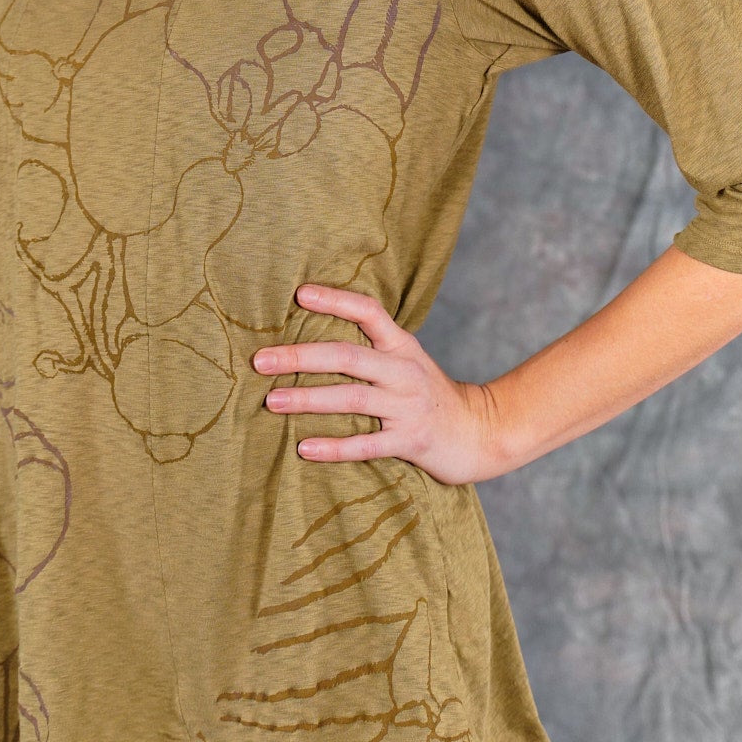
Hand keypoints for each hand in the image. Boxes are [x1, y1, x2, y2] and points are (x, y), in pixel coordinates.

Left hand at [252, 282, 510, 486]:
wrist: (481, 432)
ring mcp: (408, 407)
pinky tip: (304, 447)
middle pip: (348, 356)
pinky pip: (367, 444)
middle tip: (261, 360)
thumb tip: (311, 339)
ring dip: (309, 399)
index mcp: (401, 346)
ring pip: (353, 398)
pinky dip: (334, 447)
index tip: (299, 294)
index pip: (368, 312)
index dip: (335, 300)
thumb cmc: (429, 395)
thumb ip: (371, 348)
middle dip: (301, 357)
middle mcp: (404, 371)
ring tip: (272, 401)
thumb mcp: (407, 361)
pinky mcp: (411, 441)